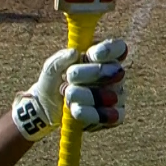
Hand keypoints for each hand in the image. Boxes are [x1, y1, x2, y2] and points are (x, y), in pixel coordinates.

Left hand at [12, 39, 127, 140]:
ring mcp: (116, 96)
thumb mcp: (50, 71)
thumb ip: (59, 60)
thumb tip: (74, 53)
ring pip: (108, 93)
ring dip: (83, 94)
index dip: (110, 50)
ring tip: (68, 94)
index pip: (118, 49)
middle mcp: (113, 76)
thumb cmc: (53, 84)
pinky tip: (75, 110)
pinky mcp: (114, 116)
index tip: (92, 55)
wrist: (47, 110)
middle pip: (113, 69)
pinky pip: (109, 115)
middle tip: (70, 76)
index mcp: (101, 59)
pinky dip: (89, 113)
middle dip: (89, 72)